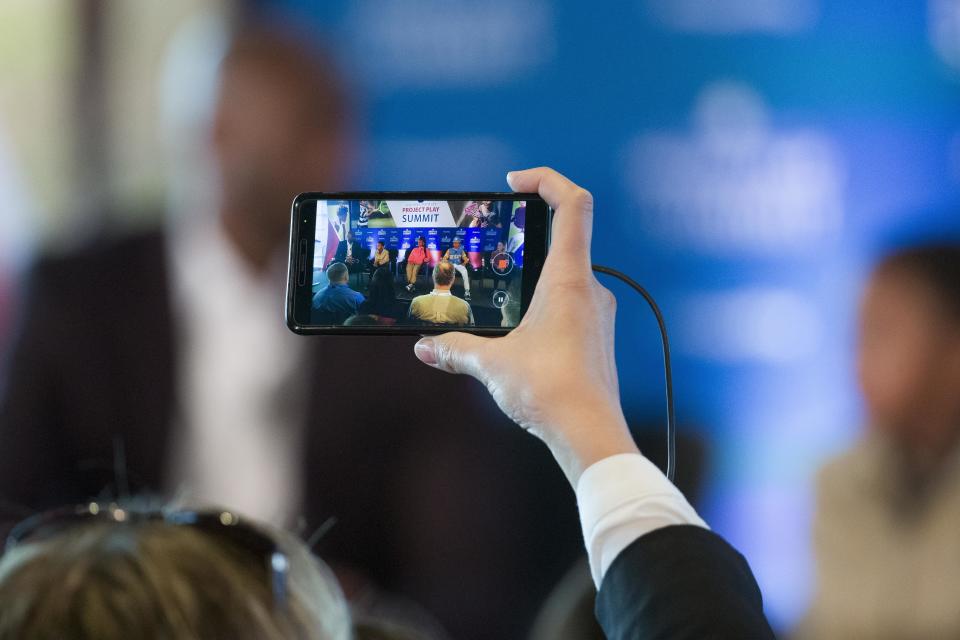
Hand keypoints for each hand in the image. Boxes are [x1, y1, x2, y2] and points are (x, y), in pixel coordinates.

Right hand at [413, 167, 637, 485]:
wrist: (590, 435)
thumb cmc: (550, 391)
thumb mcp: (492, 364)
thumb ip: (455, 349)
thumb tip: (425, 347)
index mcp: (569, 279)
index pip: (573, 205)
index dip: (547, 180)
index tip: (515, 183)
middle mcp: (590, 290)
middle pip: (567, 238)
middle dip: (527, 236)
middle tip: (492, 243)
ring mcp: (597, 316)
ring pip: (566, 277)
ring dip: (533, 277)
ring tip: (497, 294)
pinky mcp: (596, 340)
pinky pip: (569, 306)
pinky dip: (542, 306)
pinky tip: (517, 332)